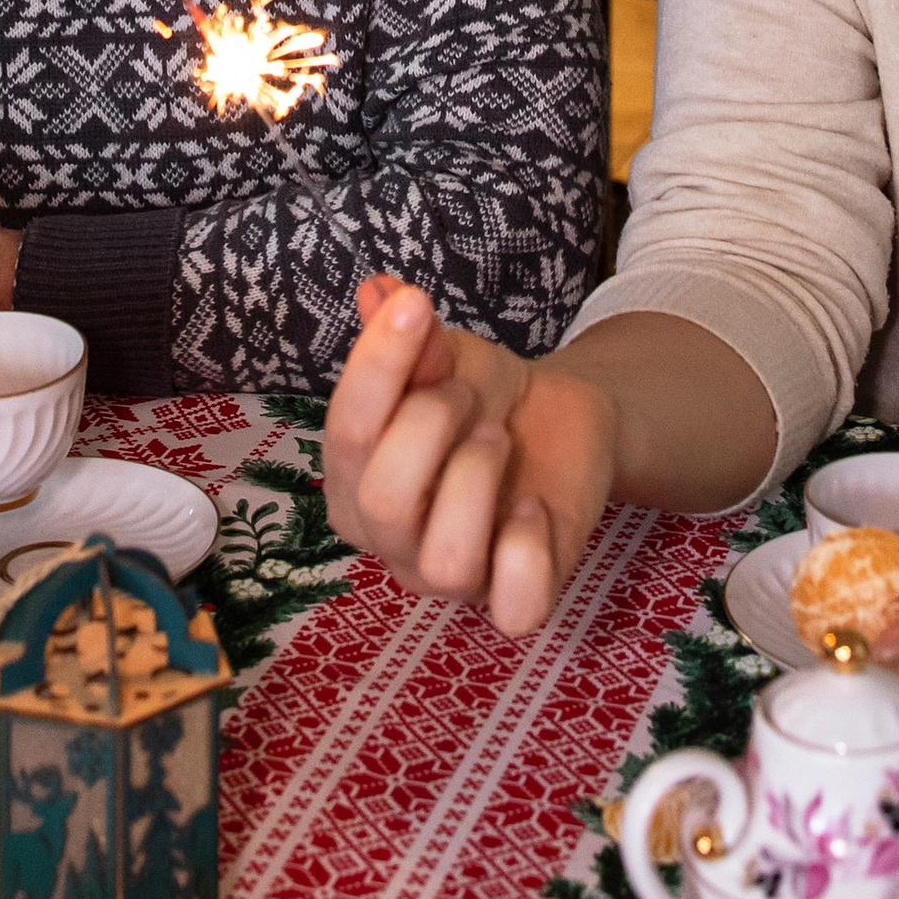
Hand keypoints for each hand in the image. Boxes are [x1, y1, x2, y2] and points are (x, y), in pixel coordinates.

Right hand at [321, 278, 617, 636]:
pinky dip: (528, 549)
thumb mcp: (447, 359)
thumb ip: (410, 339)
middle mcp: (388, 542)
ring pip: (445, 560)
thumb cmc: (481, 397)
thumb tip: (378, 292)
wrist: (556, 424)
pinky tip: (532, 506)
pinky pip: (515, 606)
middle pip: (383, 502)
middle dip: (431, 426)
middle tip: (466, 396)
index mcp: (350, 484)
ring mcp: (447, 578)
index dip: (377, 365)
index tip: (415, 305)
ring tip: (498, 442)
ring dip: (478, 481)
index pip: (342, 434)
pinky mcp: (513, 598)